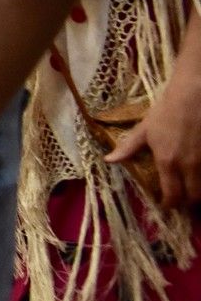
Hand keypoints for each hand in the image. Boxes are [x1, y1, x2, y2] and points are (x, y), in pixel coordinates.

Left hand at [108, 73, 200, 210]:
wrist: (193, 95)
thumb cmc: (166, 110)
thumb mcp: (144, 129)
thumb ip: (127, 148)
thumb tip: (108, 160)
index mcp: (167, 162)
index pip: (172, 195)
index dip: (169, 204)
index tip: (166, 205)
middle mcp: (188, 166)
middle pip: (193, 198)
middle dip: (187, 203)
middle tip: (182, 201)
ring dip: (199, 194)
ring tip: (192, 192)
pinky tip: (200, 177)